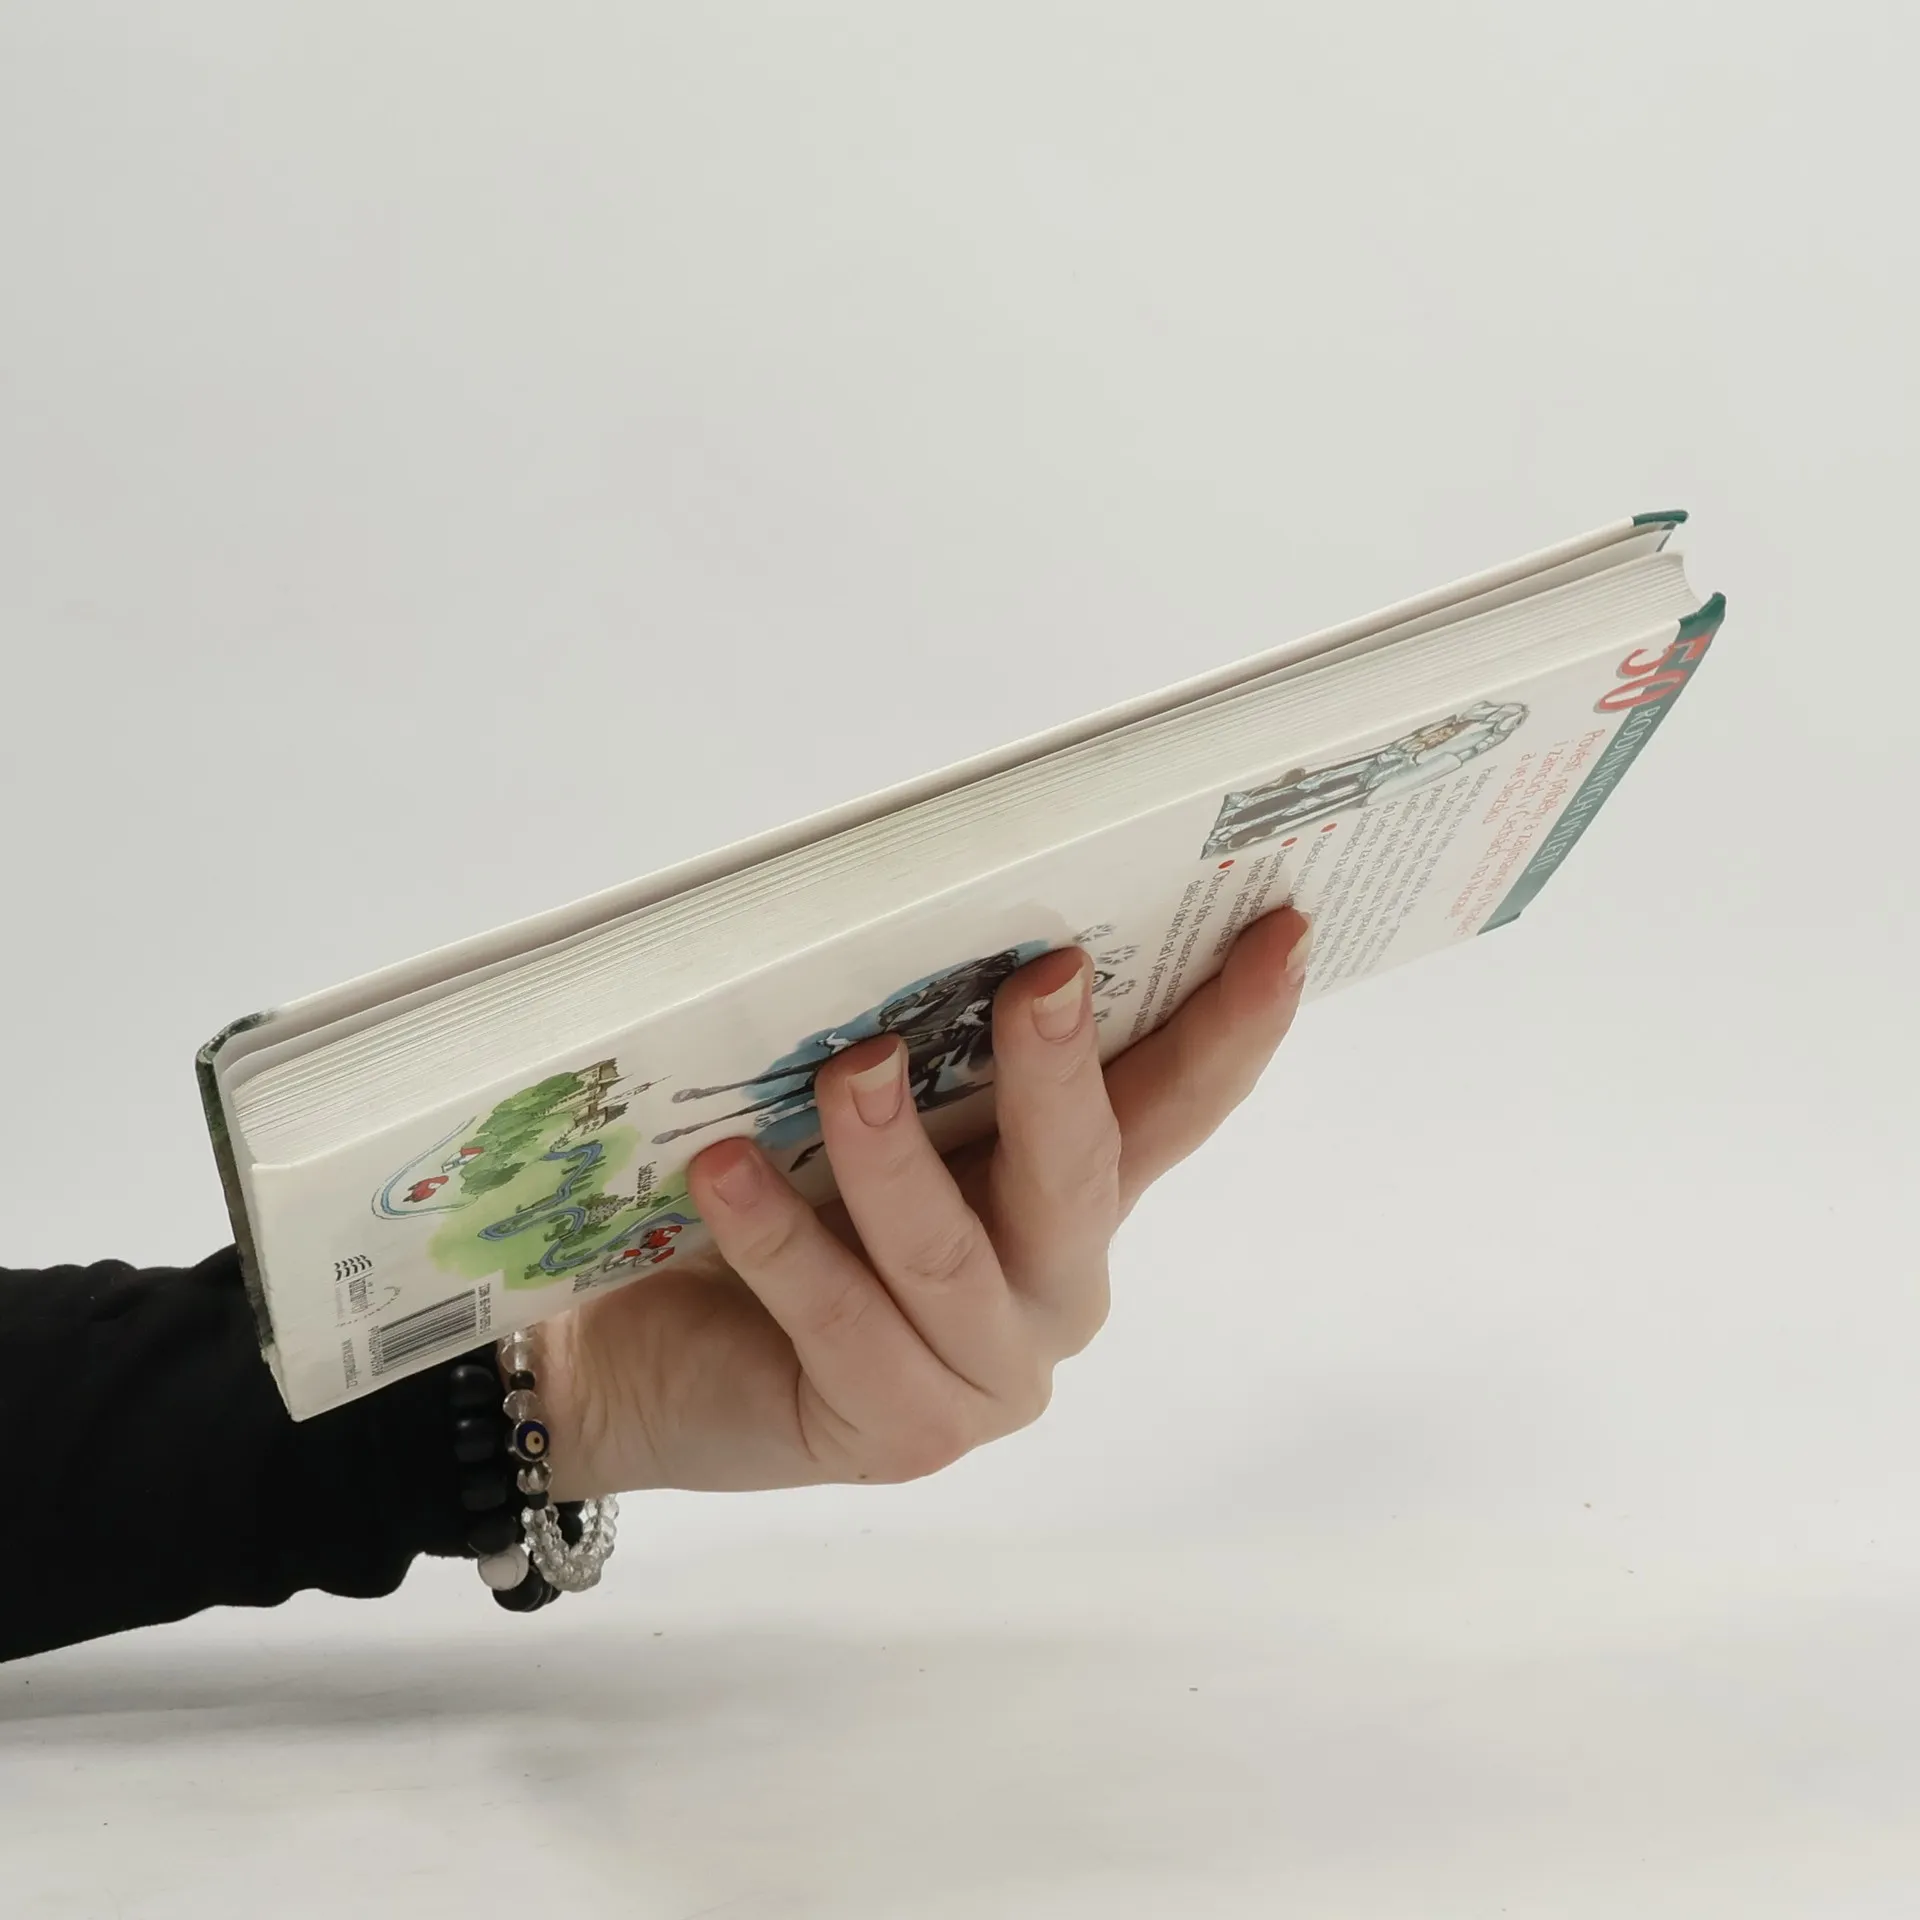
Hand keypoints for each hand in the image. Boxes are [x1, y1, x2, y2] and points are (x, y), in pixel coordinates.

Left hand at [540, 905, 1311, 1496]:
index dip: (1232, 1024)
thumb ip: (926, 1059)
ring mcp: (987, 1372)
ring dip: (893, 1153)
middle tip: (1044, 979)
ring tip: (849, 1069)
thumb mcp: (870, 1121)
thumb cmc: (782, 1209)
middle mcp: (1052, 1285)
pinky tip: (726, 1174)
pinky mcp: (901, 1429)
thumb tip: (926, 920)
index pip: (1170, 1105)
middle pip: (1082, 1174)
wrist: (660, 1359)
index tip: (1282, 930)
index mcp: (1068, 1197)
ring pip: (948, 1254)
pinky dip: (781, 1240)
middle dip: (1062, 1071)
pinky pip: (841, 1319)